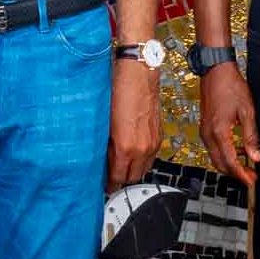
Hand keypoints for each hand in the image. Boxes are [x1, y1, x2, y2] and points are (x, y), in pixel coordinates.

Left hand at [108, 61, 161, 189]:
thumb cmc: (117, 91)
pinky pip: (151, 156)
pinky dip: (142, 159)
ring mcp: (153, 142)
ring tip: (121, 166)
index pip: (118, 177)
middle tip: (111, 177)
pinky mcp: (159, 134)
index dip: (110, 184)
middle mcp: (142, 148)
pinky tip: (133, 152)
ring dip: (134, 170)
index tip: (104, 186)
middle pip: (133, 177)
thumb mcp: (103, 122)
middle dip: (122, 179)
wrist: (138, 73)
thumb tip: (101, 159)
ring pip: (144, 168)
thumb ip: (104, 145)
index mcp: (125, 147)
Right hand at [200, 64, 259, 188]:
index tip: (252, 182)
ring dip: (230, 164)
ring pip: (216, 157)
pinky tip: (238, 151)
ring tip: (247, 166)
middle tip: (252, 177)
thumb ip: (251, 137)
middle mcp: (208, 135)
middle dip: (235, 173)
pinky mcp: (205, 127)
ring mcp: (204, 131)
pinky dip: (225, 154)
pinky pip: (213, 148)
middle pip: (220, 164)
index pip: (230, 162)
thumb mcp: (247, 112)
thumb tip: (256, 158)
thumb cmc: (232, 87)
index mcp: (219, 132)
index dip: (241, 174)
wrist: (215, 71)